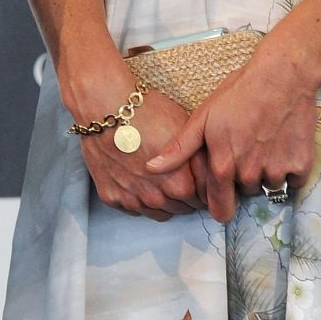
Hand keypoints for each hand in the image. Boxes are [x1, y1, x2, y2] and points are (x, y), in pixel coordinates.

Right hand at [75, 87, 205, 222]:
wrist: (106, 106)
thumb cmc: (149, 113)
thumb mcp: (187, 131)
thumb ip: (201, 160)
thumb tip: (214, 174)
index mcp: (179, 184)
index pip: (202, 200)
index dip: (205, 190)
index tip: (204, 183)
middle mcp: (156, 197)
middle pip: (181, 209)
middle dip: (188, 198)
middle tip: (185, 180)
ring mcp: (132, 199)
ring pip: (158, 213)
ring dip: (165, 202)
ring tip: (165, 182)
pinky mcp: (111, 197)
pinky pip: (134, 209)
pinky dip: (140, 200)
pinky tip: (142, 181)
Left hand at [147, 37, 320, 222]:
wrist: (283, 76)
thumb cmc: (240, 93)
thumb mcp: (203, 117)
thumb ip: (179, 149)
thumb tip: (151, 169)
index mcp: (223, 166)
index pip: (219, 207)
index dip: (219, 203)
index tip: (223, 192)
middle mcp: (250, 174)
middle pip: (244, 193)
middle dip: (243, 179)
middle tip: (247, 150)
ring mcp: (277, 170)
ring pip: (268, 186)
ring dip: (266, 173)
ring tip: (265, 143)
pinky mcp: (301, 164)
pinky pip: (293, 181)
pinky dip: (290, 169)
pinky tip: (283, 145)